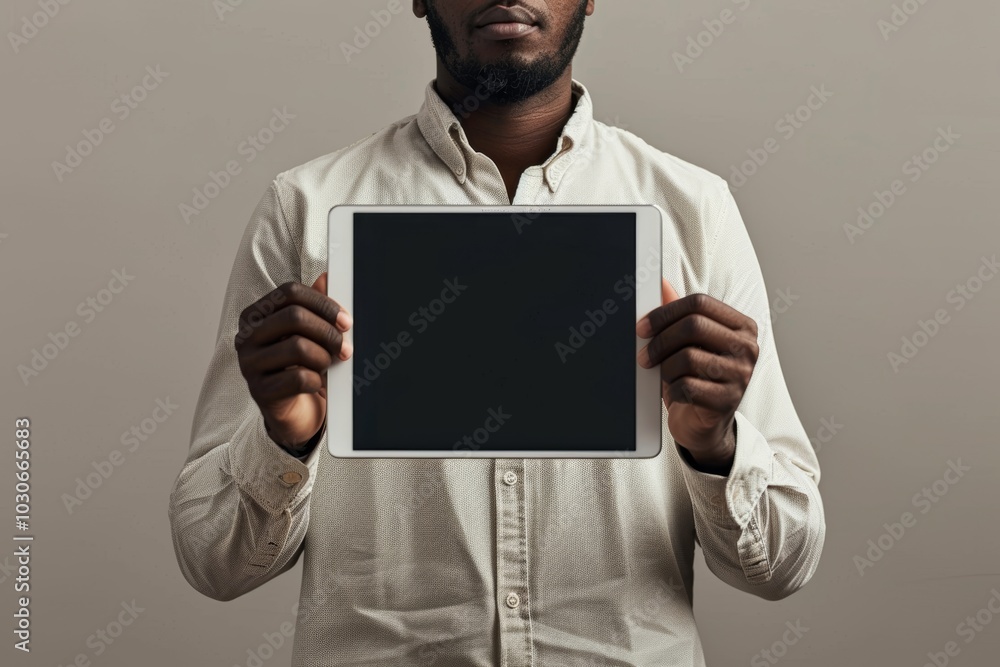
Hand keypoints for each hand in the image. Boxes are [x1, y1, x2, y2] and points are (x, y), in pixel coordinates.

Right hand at [235, 273, 352, 451]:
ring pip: (297, 347)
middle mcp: (247, 336)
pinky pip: (297, 379)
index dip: (324, 303)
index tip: (346, 321)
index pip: (290, 292)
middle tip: (345, 348)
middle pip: (294, 316)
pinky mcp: (259, 392)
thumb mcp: (311, 334)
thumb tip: (327, 276)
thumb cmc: (303, 366)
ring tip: (327, 366)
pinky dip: (316, 381)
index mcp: (257, 314)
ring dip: (323, 358)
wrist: (296, 411)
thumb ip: (316, 306)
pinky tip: (316, 384)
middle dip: (328, 332)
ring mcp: (249, 364)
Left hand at [636, 278, 758, 472]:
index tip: (642, 327)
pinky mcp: (727, 402)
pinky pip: (686, 386)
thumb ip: (677, 313)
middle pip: (693, 326)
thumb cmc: (696, 378)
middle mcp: (747, 348)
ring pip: (687, 357)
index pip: (699, 302)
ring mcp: (741, 376)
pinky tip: (674, 393)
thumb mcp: (687, 343)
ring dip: (664, 368)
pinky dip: (671, 389)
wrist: (704, 425)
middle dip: (660, 340)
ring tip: (661, 376)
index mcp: (741, 326)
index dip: (664, 312)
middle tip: (643, 355)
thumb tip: (659, 281)